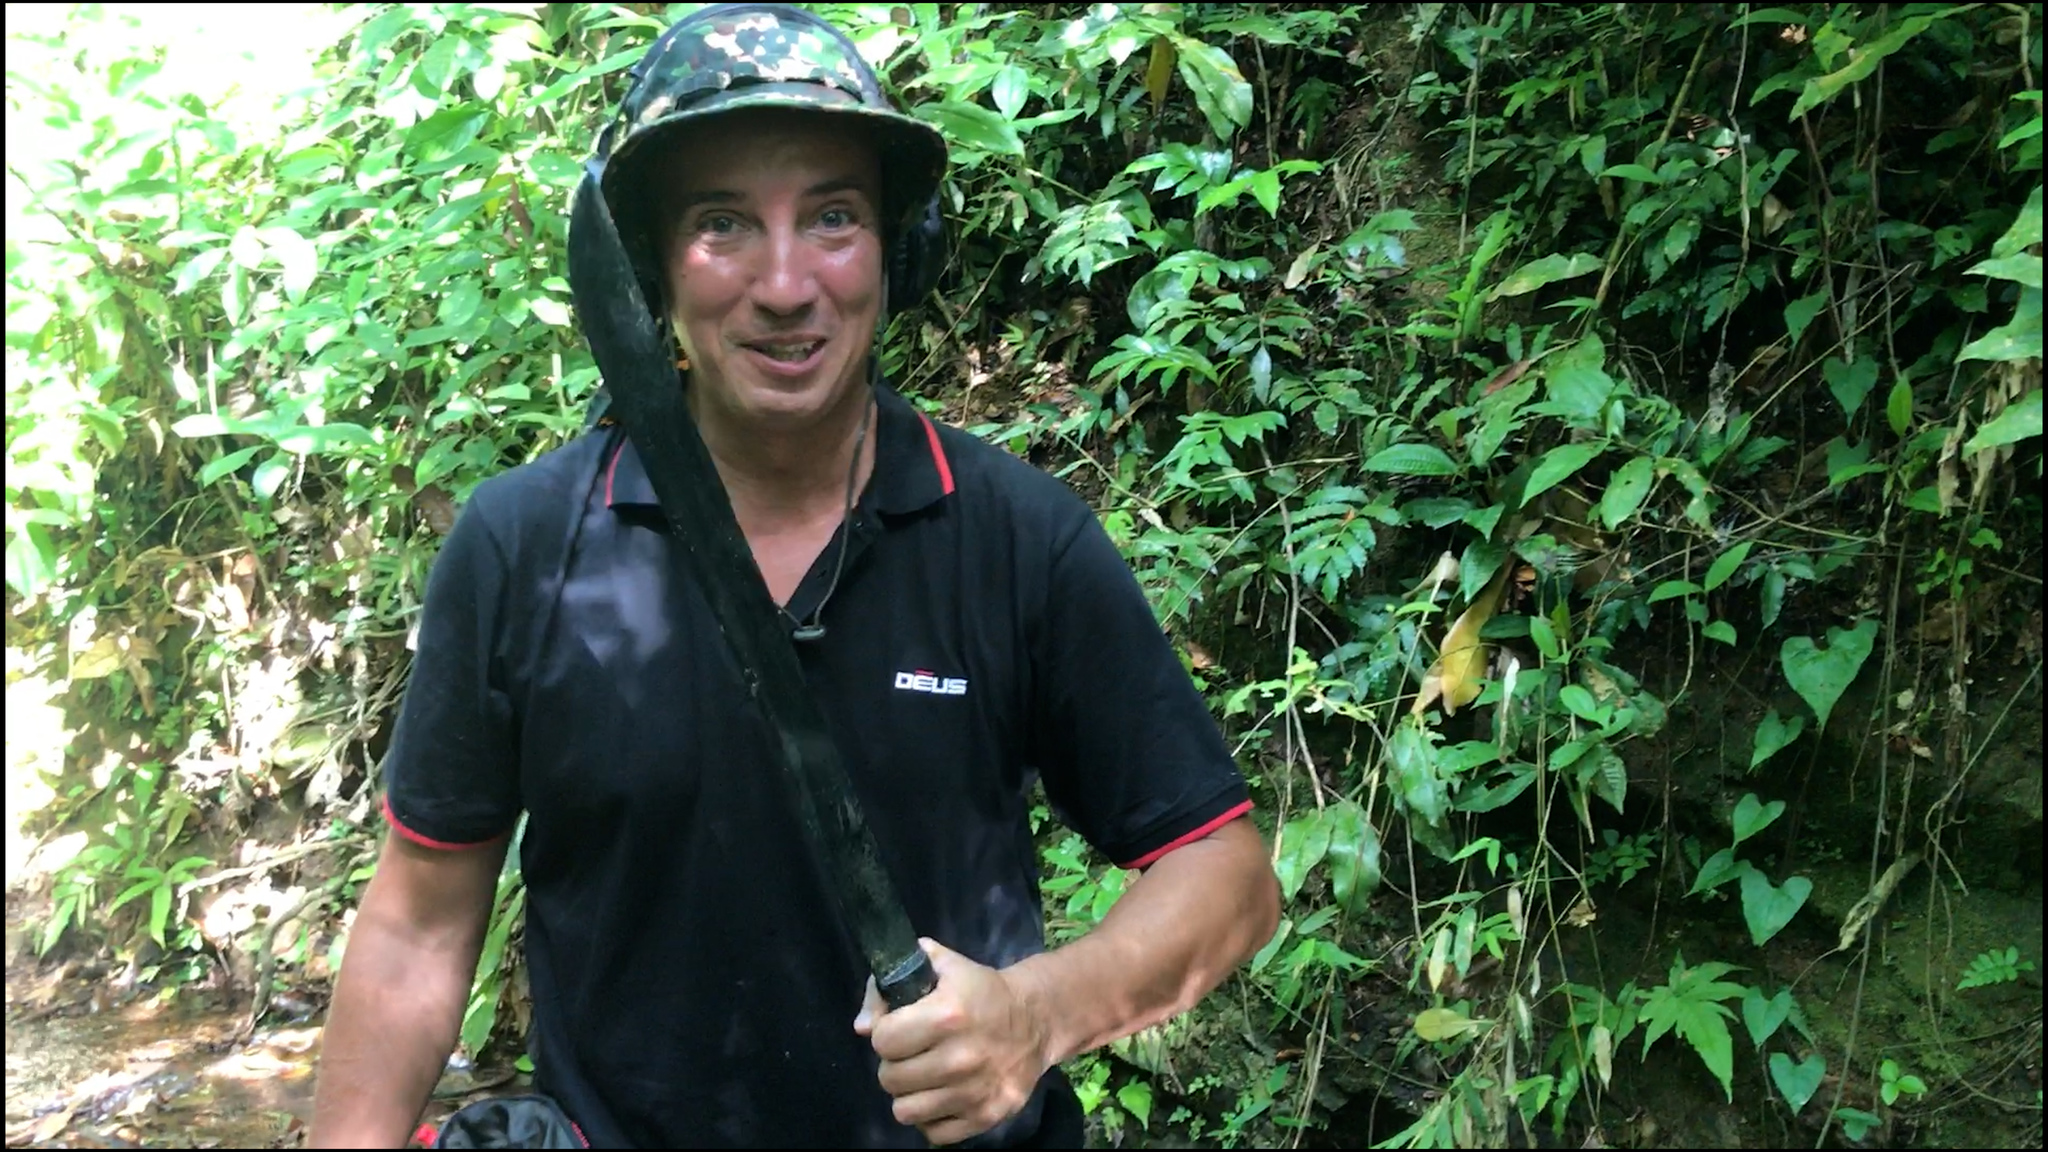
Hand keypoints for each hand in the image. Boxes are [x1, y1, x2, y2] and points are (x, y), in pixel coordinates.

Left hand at [853, 938, 1050, 1145]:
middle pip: (890, 1079)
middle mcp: (961, 1057)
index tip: (898, 1028)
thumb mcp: (940, 966)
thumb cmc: (981, 990)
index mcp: (948, 1014)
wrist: (1037, 1019)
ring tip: (924, 1077)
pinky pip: (934, 1133)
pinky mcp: (986, 1116)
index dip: (885, 1032)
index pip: (883, 1040)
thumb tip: (862, 1027)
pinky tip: (942, 1095)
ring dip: (909, 1094)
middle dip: (895, 1064)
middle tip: (912, 1054)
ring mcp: (974, 1092)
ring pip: (906, 1111)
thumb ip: (890, 985)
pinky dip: (932, 1117)